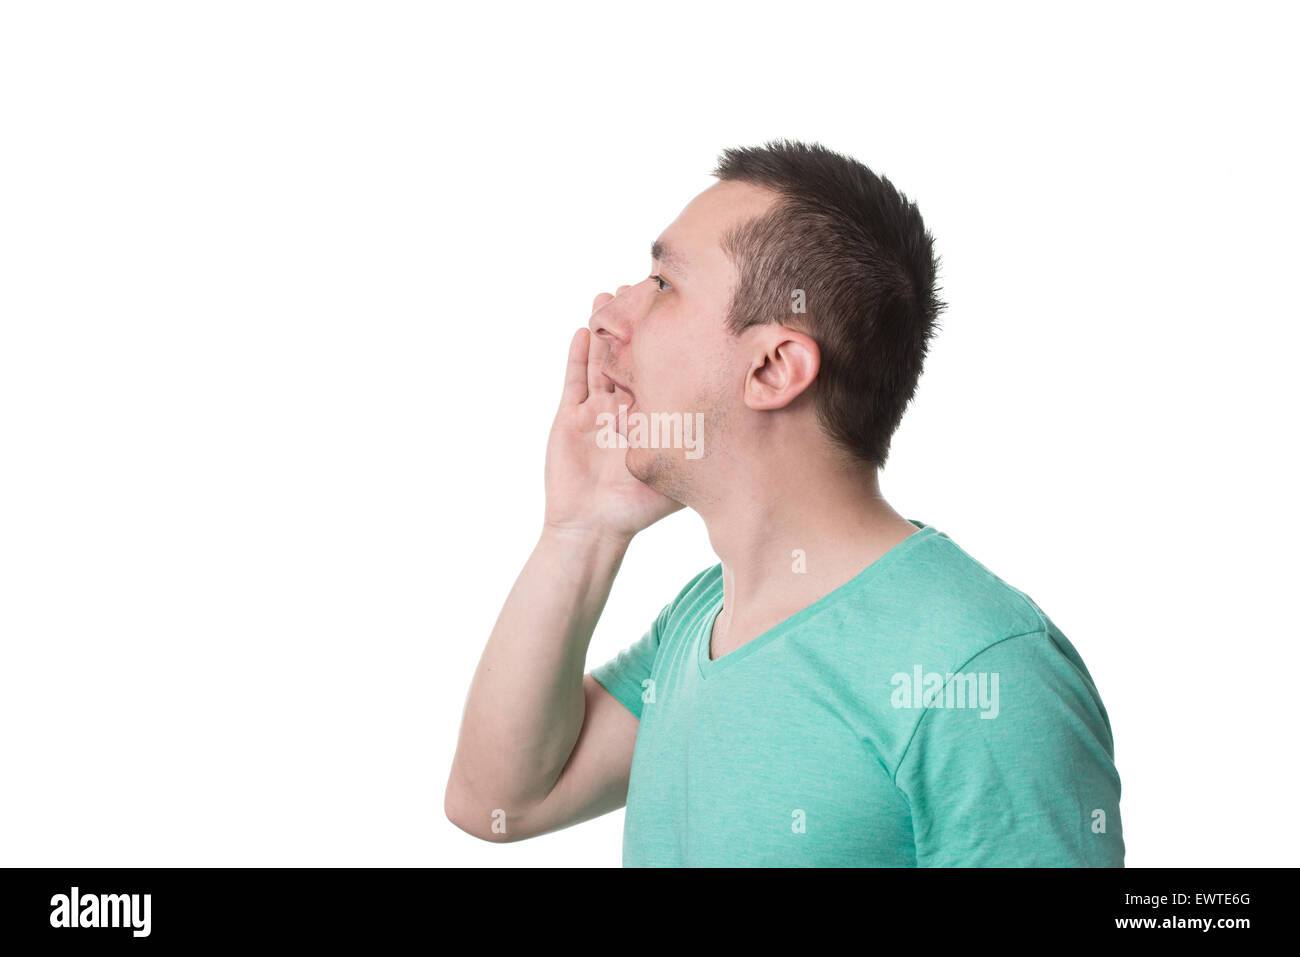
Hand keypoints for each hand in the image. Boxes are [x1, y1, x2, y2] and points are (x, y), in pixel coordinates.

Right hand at [543, 292, 684, 541]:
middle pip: (630, 354)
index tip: (679, 308)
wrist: (592, 527)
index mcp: (652, 415)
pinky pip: (572, 380)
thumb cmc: (637, 508)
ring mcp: (595, 410)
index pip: (662, 369)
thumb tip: (751, 429)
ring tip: (609, 295)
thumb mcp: (678, 472)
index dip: (667, 340)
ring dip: (603, 329)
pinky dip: (576, 355)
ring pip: (600, 359)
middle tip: (642, 287)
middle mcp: (624, 407)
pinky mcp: (569, 416)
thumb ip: (702, 450)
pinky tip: (581, 329)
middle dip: (634, 323)